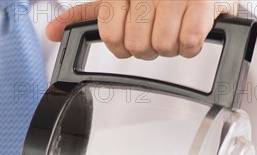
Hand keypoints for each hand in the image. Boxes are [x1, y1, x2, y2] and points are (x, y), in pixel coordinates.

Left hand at [45, 1, 236, 59]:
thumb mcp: (118, 1)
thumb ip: (87, 15)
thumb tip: (52, 31)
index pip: (111, 36)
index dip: (122, 47)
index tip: (132, 38)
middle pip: (137, 46)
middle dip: (148, 48)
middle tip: (158, 34)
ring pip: (162, 46)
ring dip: (170, 47)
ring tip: (175, 30)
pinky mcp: (203, 3)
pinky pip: (189, 42)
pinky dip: (190, 46)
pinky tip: (190, 32)